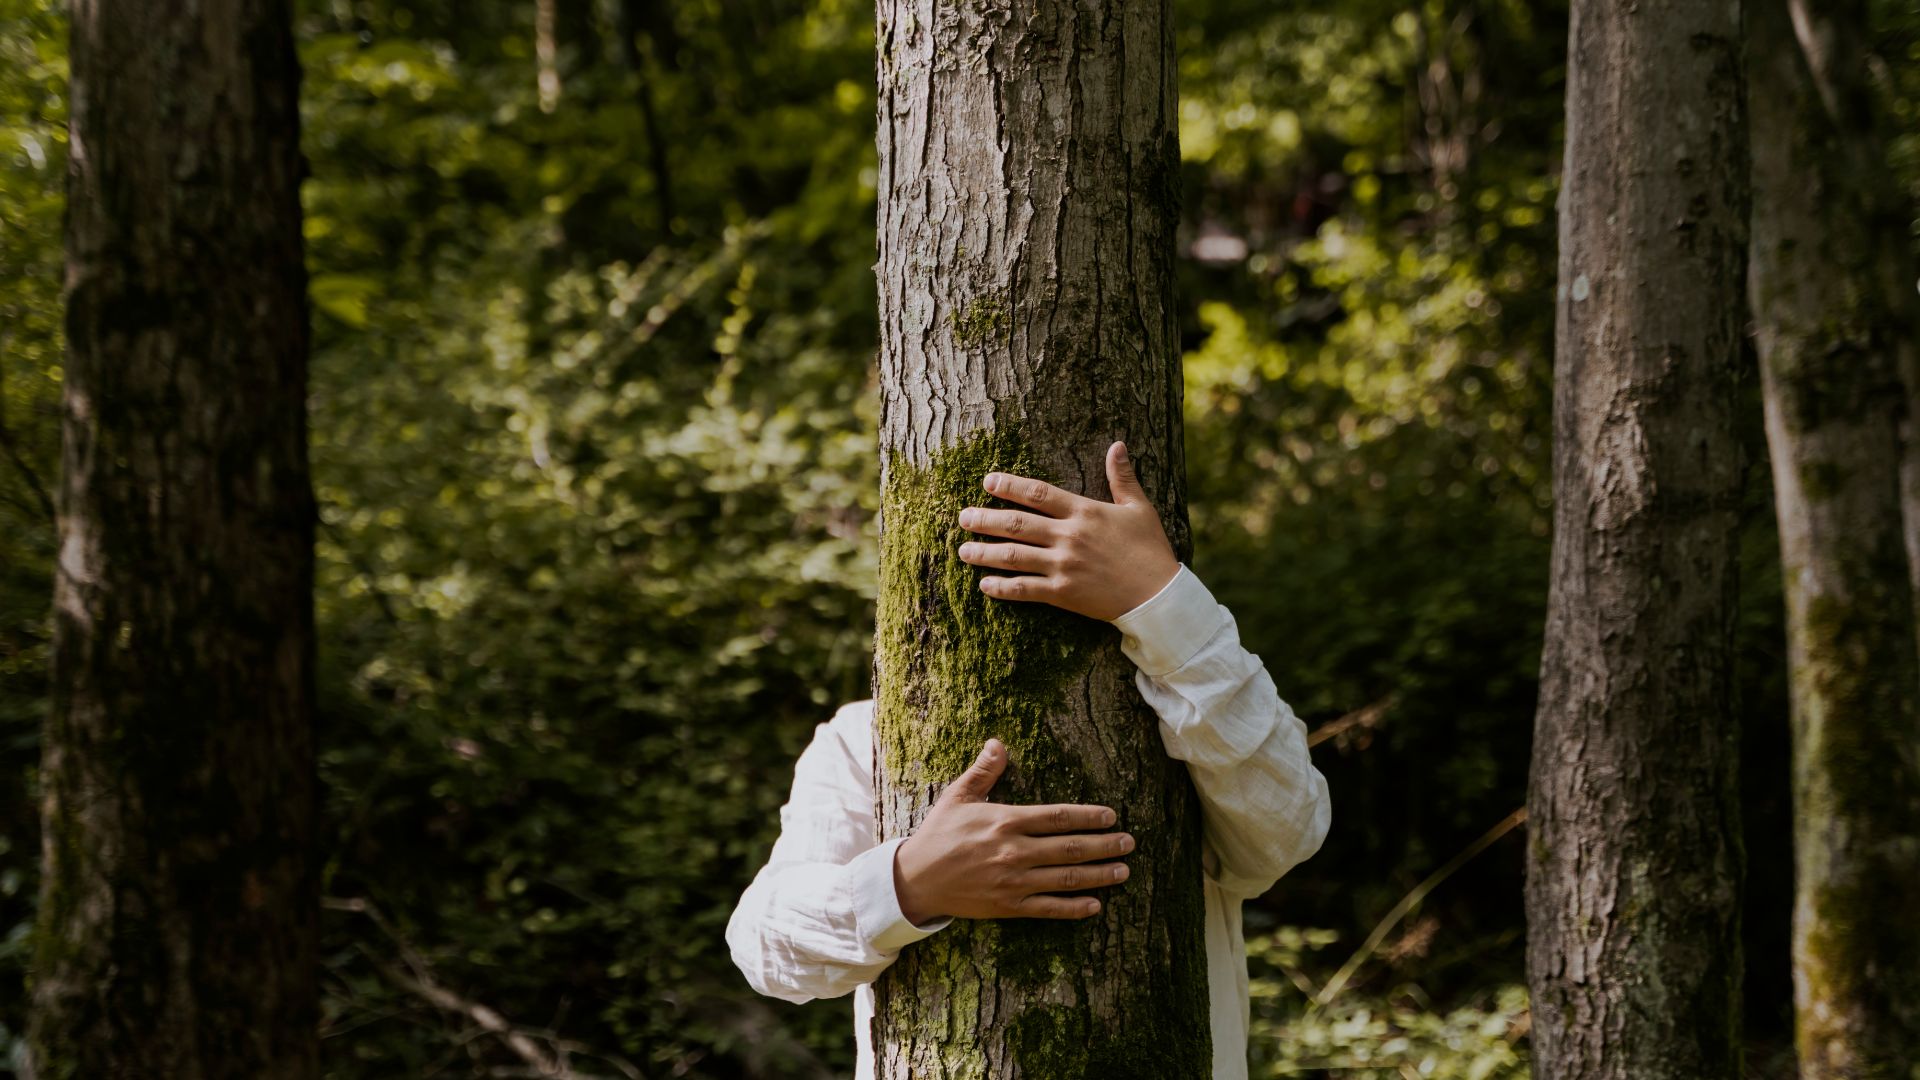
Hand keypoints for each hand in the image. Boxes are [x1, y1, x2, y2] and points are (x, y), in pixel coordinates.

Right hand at [892, 739, 1134, 924]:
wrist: (915, 880)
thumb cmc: (938, 834)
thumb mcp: (958, 797)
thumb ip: (983, 771)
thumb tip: (999, 743)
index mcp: (1005, 821)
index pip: (1057, 817)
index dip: (1088, 816)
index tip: (1111, 816)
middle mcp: (1014, 852)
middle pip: (1070, 848)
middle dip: (1104, 845)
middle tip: (1129, 843)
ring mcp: (1014, 882)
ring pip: (1066, 879)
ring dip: (1098, 875)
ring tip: (1123, 871)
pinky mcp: (1009, 906)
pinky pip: (1049, 908)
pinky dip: (1074, 908)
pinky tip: (1095, 905)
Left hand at [955, 440, 1179, 620]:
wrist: (1159, 595)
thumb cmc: (1150, 549)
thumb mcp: (1138, 508)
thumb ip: (1122, 477)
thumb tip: (1117, 445)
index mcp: (1084, 512)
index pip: (1038, 493)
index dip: (1009, 486)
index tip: (987, 482)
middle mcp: (1069, 536)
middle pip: (1017, 524)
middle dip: (985, 519)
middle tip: (962, 517)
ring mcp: (1064, 566)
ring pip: (1014, 556)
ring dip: (985, 552)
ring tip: (963, 550)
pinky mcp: (1063, 594)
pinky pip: (1025, 589)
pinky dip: (1002, 587)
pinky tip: (985, 585)